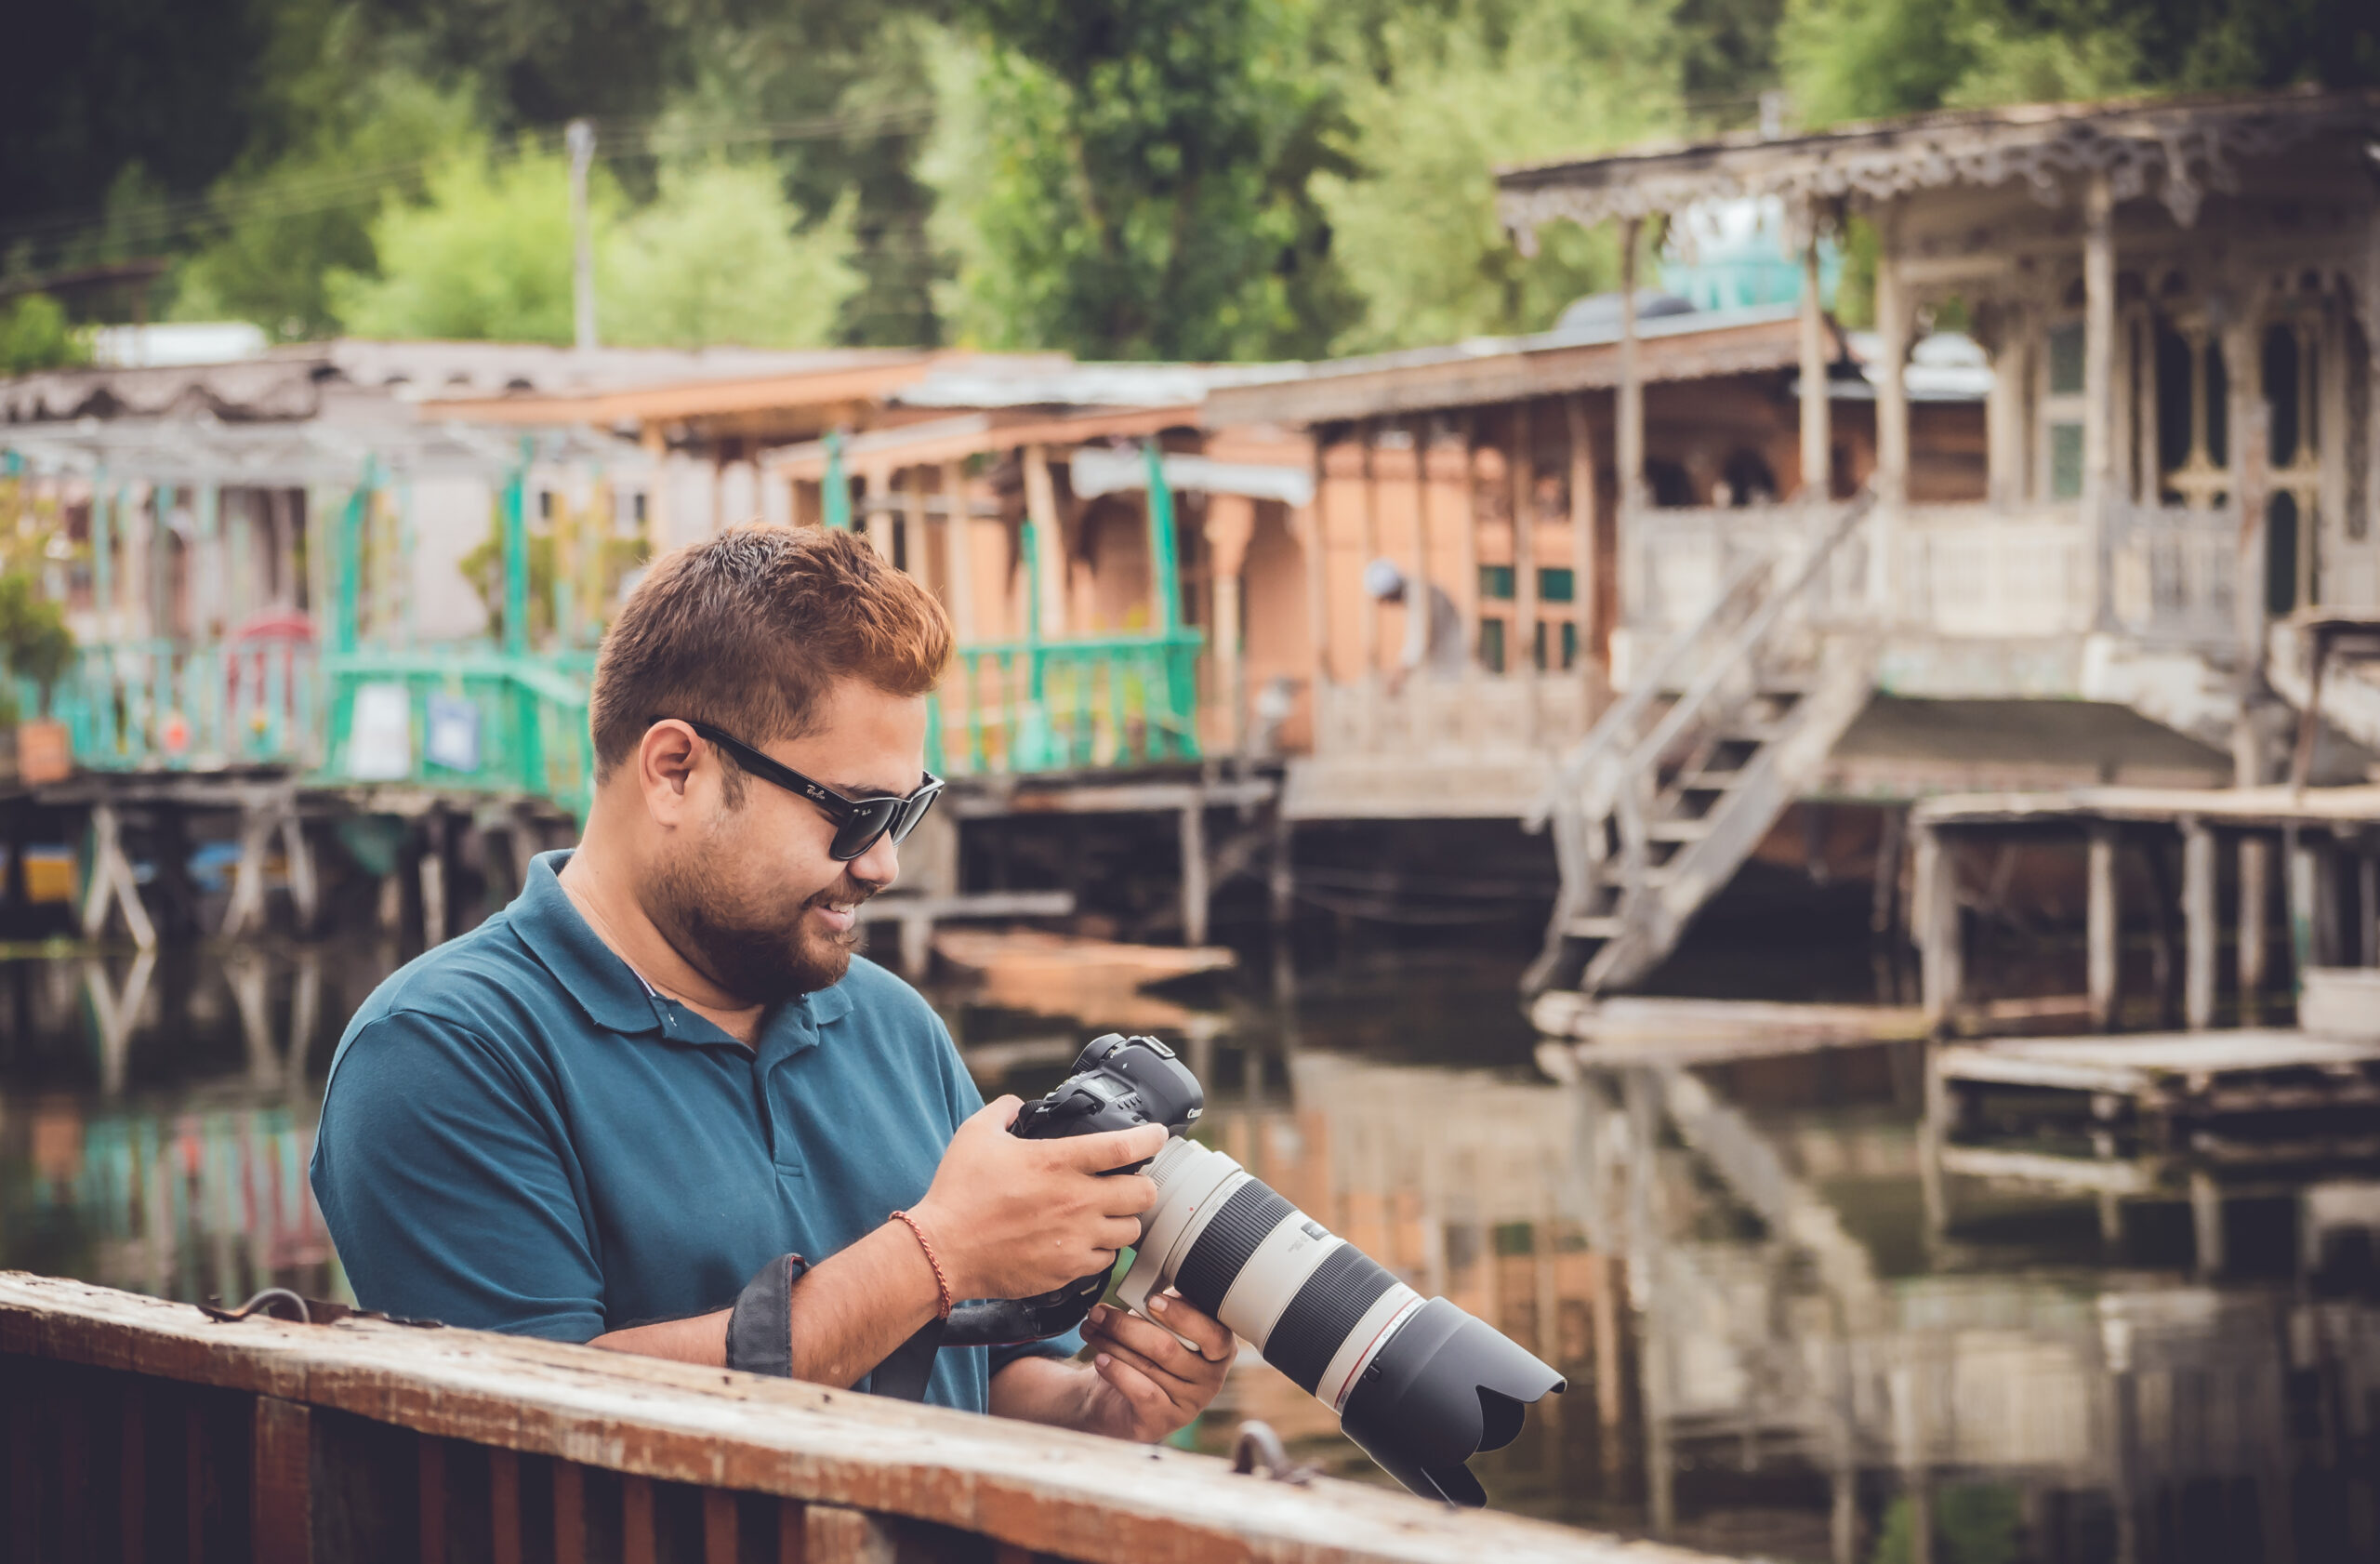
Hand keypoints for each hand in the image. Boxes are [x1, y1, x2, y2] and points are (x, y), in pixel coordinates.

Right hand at [910, 1097, 1165, 1301]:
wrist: (941, 1252)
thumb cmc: (957, 1193)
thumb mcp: (976, 1134)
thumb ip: (1004, 1111)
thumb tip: (1018, 1105)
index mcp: (1059, 1162)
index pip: (1125, 1147)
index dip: (1151, 1138)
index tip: (1159, 1136)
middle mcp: (1076, 1201)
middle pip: (1144, 1194)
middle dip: (1143, 1185)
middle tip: (1130, 1183)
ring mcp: (1076, 1239)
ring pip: (1131, 1231)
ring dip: (1124, 1220)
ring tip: (1108, 1215)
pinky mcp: (1068, 1270)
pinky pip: (1106, 1262)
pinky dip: (1101, 1250)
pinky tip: (1085, 1242)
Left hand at [1076, 1290, 1233, 1441]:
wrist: (1117, 1395)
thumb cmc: (1145, 1351)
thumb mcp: (1160, 1322)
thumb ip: (1166, 1305)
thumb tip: (1154, 1287)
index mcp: (1220, 1348)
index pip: (1212, 1332)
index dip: (1182, 1315)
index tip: (1151, 1300)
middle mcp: (1211, 1379)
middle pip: (1168, 1348)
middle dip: (1126, 1326)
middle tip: (1099, 1312)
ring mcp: (1190, 1404)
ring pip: (1149, 1367)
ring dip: (1112, 1343)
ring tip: (1091, 1329)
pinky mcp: (1164, 1422)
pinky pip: (1141, 1392)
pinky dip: (1117, 1371)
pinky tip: (1100, 1359)